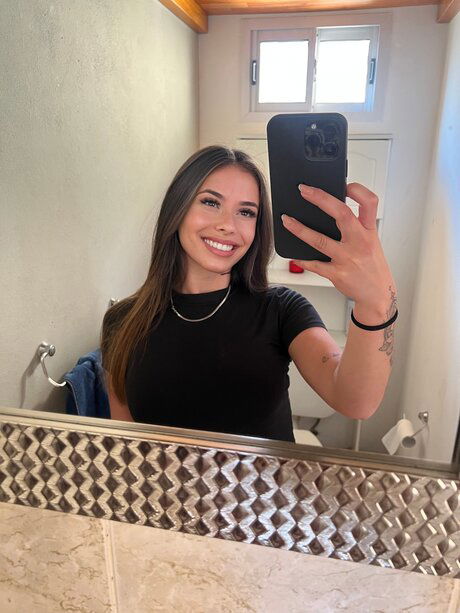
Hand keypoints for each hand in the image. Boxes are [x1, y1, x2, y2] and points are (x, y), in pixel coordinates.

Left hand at [281, 183, 396, 319]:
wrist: (377, 294)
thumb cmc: (372, 266)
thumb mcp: (372, 241)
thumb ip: (357, 225)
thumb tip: (331, 207)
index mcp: (369, 231)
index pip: (370, 203)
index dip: (357, 190)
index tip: (344, 184)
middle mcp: (360, 243)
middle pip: (342, 214)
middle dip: (321, 199)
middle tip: (303, 190)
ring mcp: (348, 259)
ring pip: (320, 240)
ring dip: (300, 229)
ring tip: (286, 220)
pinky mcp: (337, 274)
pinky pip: (315, 264)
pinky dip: (302, 259)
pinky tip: (294, 254)